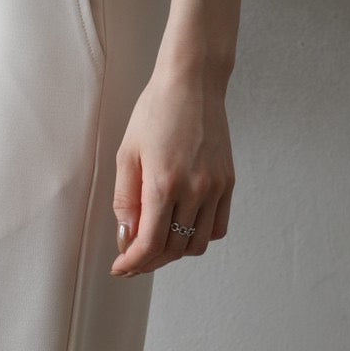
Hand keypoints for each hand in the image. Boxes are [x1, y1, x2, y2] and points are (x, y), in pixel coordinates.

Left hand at [110, 67, 235, 276]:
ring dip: (174, 253)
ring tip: (156, 245)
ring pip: (197, 244)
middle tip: (132, 260)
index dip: (133, 262)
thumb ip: (125, 201)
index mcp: (164, 183)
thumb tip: (127, 238)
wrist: (193, 83)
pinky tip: (181, 229)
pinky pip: (217, 227)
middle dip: (149, 261)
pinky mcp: (228, 183)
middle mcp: (194, 190)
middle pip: (173, 249)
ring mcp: (216, 187)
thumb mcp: (127, 155)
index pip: (150, 243)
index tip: (121, 268)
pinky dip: (198, 237)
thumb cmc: (155, 112)